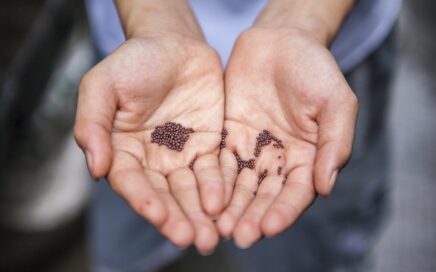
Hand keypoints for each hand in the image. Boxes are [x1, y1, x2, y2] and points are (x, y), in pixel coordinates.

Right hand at [74, 33, 223, 252]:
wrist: (173, 43)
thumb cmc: (133, 61)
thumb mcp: (102, 85)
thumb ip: (92, 124)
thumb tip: (95, 169)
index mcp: (122, 151)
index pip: (131, 182)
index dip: (143, 200)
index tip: (157, 215)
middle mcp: (152, 160)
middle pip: (165, 195)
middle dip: (178, 218)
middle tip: (193, 239)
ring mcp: (182, 156)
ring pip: (191, 191)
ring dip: (201, 214)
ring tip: (211, 236)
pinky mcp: (208, 147)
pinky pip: (215, 171)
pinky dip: (219, 188)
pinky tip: (225, 205)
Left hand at [216, 28, 357, 247]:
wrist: (280, 41)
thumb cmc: (315, 68)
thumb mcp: (335, 101)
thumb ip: (336, 143)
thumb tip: (327, 186)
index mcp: (308, 157)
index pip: (296, 193)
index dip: (284, 211)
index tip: (269, 227)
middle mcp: (278, 161)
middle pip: (264, 196)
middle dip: (252, 217)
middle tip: (237, 236)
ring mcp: (251, 150)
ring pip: (239, 186)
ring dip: (229, 207)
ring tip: (217, 226)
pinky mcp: (227, 137)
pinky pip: (218, 163)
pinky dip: (211, 182)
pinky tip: (203, 198)